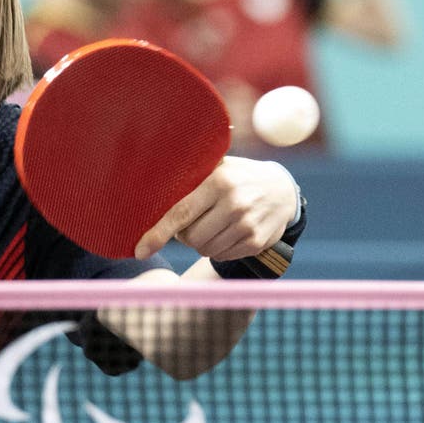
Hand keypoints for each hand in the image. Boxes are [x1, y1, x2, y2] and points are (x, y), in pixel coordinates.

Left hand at [134, 157, 296, 259]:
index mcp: (219, 182)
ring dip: (201, 242)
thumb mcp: (218, 166)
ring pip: (205, 249)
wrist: (283, 190)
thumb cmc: (238, 177)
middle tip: (192, 222)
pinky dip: (218, 248)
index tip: (140, 250)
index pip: (180, 213)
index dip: (158, 234)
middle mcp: (235, 203)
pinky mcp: (256, 242)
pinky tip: (227, 232)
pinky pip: (221, 256)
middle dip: (185, 235)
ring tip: (211, 224)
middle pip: (191, 237)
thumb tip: (146, 186)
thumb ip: (190, 175)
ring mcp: (247, 225)